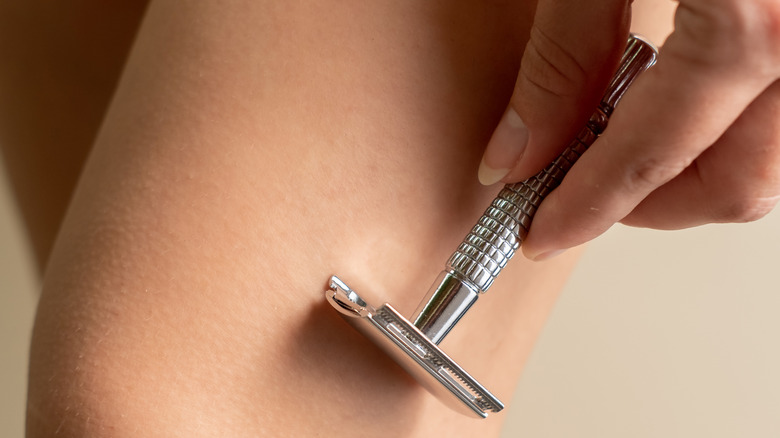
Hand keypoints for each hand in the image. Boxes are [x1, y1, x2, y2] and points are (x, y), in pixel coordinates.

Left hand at [478, 0, 779, 260]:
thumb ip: (565, 50)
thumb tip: (521, 148)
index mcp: (749, 17)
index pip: (650, 153)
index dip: (586, 205)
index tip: (542, 231)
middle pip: (734, 182)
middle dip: (647, 204)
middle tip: (579, 195)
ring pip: (768, 156)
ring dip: (691, 169)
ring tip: (621, 141)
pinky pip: (779, 113)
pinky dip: (725, 128)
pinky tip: (676, 99)